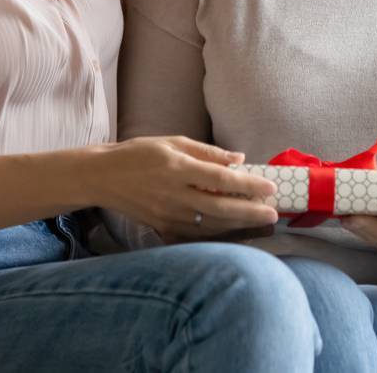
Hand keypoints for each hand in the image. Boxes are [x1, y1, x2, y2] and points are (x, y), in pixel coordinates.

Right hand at [89, 136, 278, 240]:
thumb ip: (207, 152)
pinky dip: (217, 234)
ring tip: (260, 221)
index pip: (221, 180)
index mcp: (178, 169)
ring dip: (239, 225)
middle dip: (250, 212)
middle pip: (220, 208)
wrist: (102, 177)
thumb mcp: (173, 142)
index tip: (270, 187)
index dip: (248, 185)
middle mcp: (174, 195)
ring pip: (211, 226)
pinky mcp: (162, 228)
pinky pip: (195, 235)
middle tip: (274, 213)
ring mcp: (168, 216)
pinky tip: (234, 231)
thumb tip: (239, 159)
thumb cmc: (139, 153)